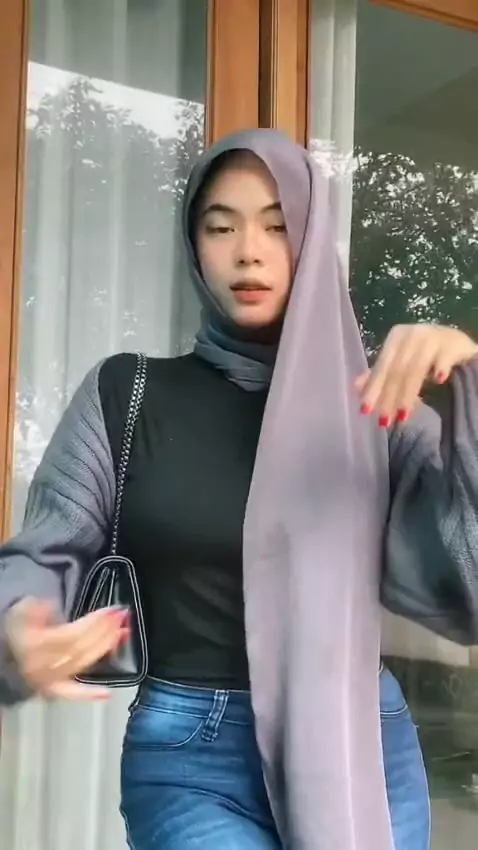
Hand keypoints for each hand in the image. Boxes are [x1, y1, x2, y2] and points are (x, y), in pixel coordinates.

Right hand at [5, 598, 129, 700]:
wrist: (4, 657)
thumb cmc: (16, 631)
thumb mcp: (21, 611)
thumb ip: (36, 608)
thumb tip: (50, 605)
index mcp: (36, 644)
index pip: (73, 634)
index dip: (94, 622)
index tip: (113, 610)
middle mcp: (44, 665)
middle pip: (82, 647)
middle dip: (105, 631)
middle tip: (123, 617)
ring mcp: (49, 680)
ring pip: (83, 664)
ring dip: (106, 649)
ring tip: (124, 634)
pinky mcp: (52, 690)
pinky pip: (71, 694)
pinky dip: (89, 694)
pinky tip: (107, 693)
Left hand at [356, 324, 477, 427]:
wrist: (456, 341)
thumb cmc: (423, 354)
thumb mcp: (400, 362)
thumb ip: (380, 375)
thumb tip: (355, 389)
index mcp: (396, 338)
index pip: (382, 368)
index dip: (373, 390)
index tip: (365, 412)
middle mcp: (412, 334)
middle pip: (397, 370)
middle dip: (389, 398)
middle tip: (384, 421)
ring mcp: (433, 337)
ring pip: (416, 369)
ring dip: (408, 394)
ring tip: (403, 417)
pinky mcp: (453, 343)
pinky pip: (444, 357)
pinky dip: (440, 367)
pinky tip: (438, 380)